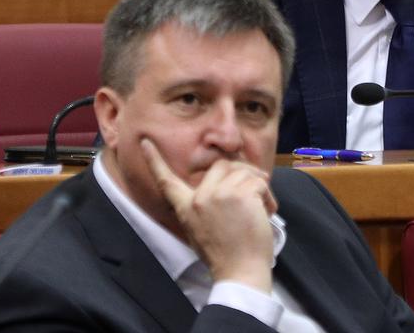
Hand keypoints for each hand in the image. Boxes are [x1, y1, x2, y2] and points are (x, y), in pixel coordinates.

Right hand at [141, 138, 274, 291]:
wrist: (240, 272)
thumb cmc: (226, 255)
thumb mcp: (200, 230)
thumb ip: (204, 205)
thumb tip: (222, 181)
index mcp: (186, 208)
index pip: (166, 181)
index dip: (155, 160)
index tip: (145, 142)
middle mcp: (199, 197)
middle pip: (221, 165)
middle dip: (240, 172)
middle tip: (255, 188)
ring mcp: (219, 193)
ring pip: (243, 171)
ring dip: (258, 186)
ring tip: (262, 207)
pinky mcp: (240, 194)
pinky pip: (258, 182)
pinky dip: (267, 195)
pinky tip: (267, 211)